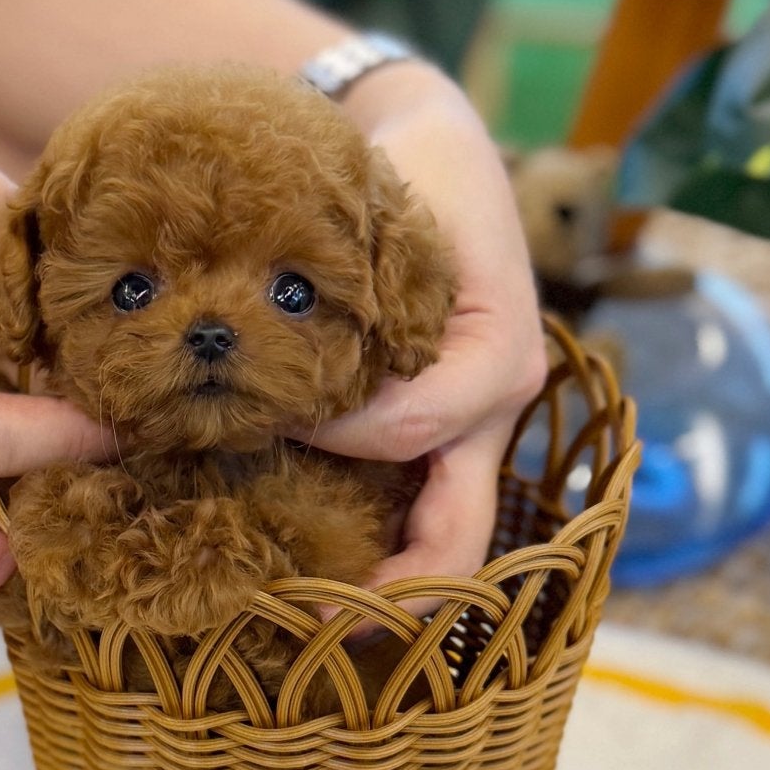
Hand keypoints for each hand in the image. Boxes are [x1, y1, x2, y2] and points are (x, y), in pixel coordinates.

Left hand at [310, 65, 546, 585]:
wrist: (429, 146)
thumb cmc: (409, 171)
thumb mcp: (385, 211)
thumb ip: (350, 288)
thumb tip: (275, 377)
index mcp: (498, 354)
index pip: (411, 429)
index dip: (336, 436)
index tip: (269, 415)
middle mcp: (500, 409)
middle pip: (461, 533)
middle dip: (393, 590)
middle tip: (306, 623)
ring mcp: (479, 431)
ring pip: (447, 535)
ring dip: (382, 579)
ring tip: (304, 613)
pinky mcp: (449, 436)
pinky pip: (422, 507)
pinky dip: (375, 542)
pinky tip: (308, 557)